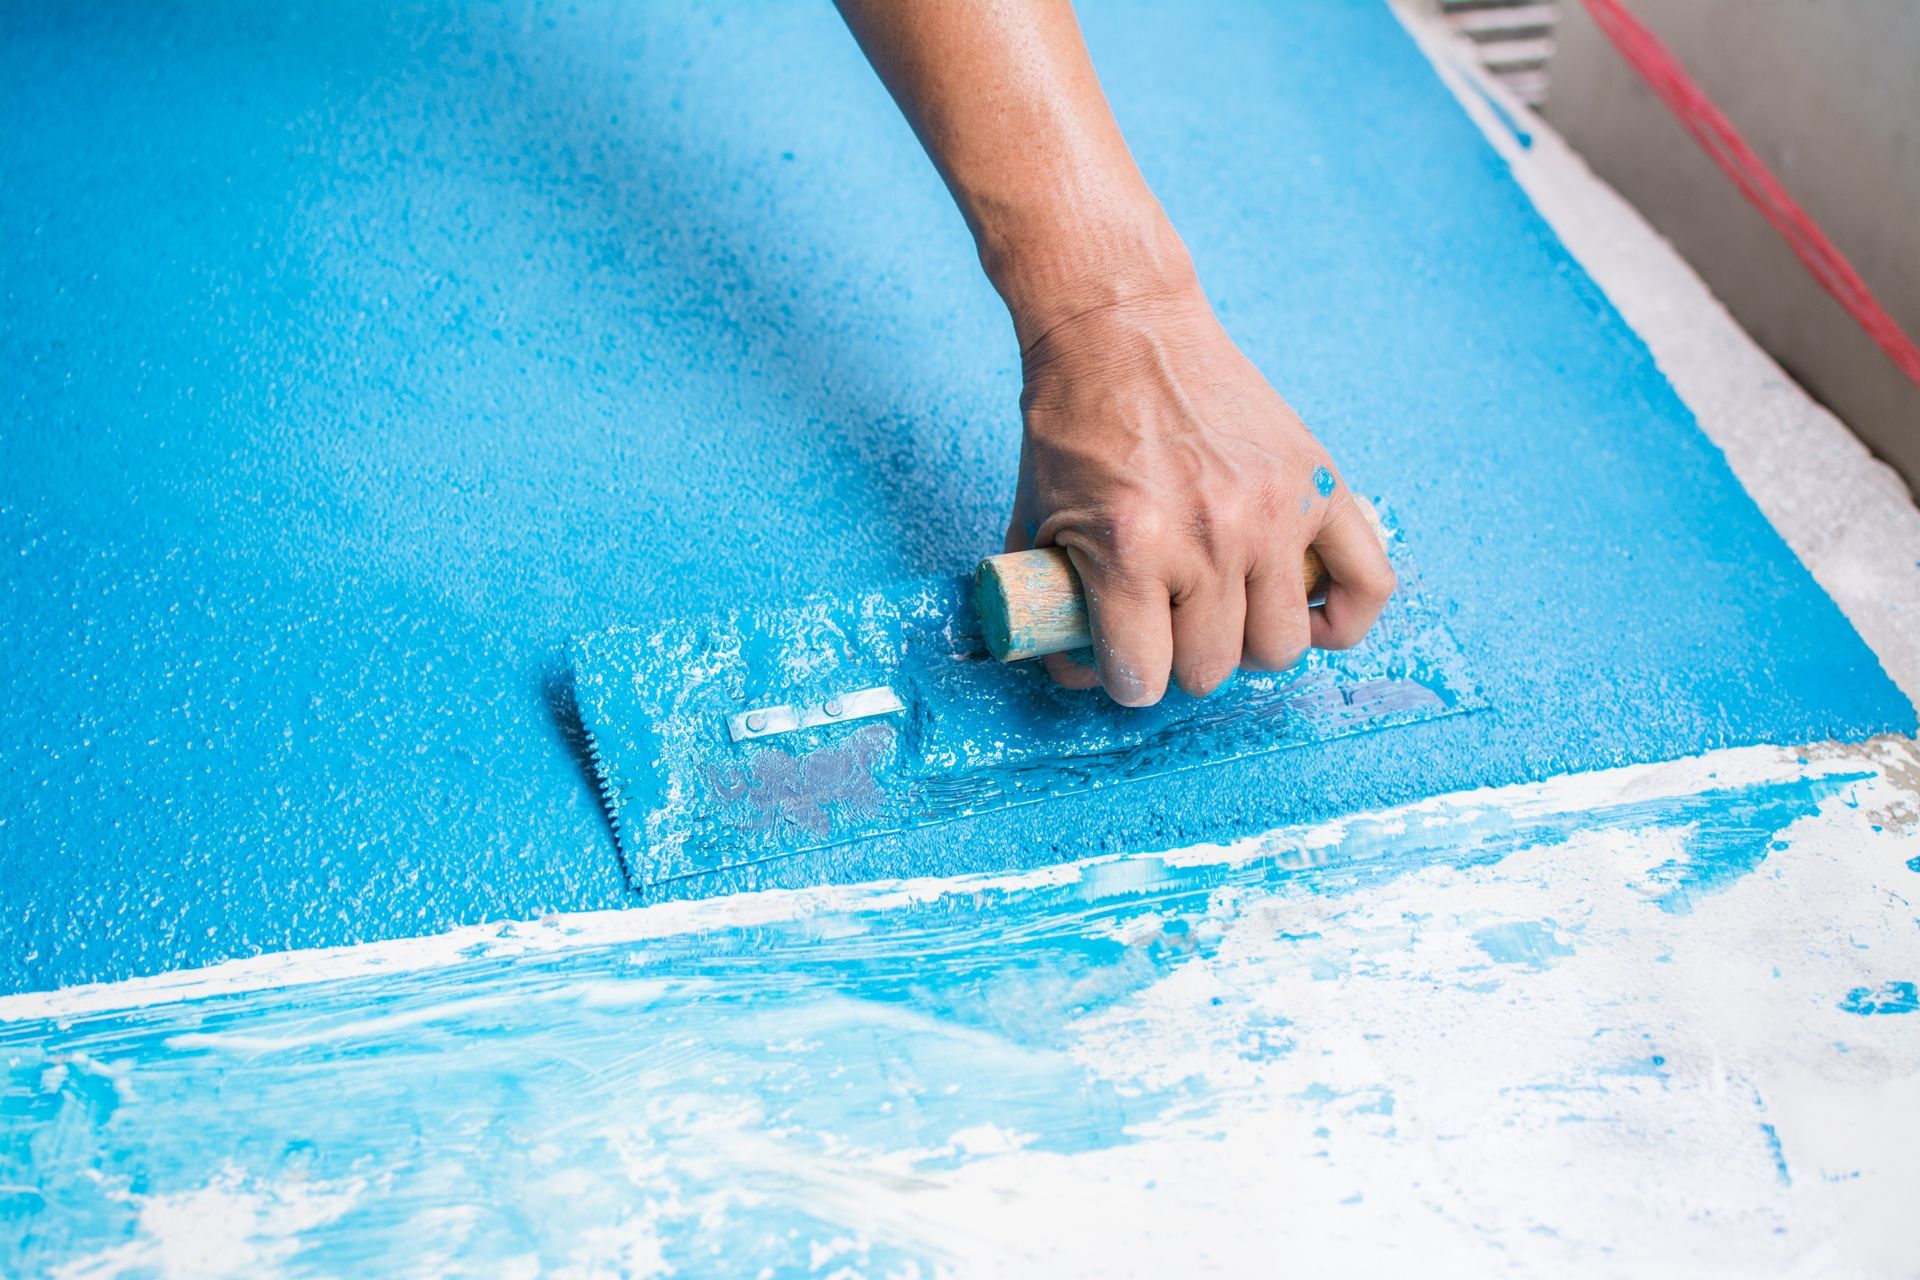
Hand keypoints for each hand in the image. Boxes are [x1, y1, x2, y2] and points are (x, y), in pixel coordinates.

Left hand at [1005, 281, 1395, 705]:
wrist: (1120, 326)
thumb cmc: (1073, 425)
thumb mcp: (1035, 519)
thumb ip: (1052, 607)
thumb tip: (1085, 677)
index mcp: (1133, 547)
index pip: (1144, 679)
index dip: (1128, 679)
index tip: (1125, 661)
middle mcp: (1212, 536)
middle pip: (1213, 669)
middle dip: (1182, 657)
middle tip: (1167, 620)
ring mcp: (1274, 511)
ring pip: (1283, 645)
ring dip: (1248, 641)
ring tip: (1224, 608)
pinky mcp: (1319, 484)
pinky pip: (1369, 584)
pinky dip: (1344, 617)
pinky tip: (1307, 610)